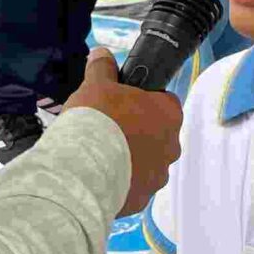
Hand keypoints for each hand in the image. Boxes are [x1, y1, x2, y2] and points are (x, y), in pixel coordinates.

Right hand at [65, 46, 181, 214]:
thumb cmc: (97, 121)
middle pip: (157, 134)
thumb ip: (102, 68)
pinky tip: (98, 175)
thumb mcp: (96, 85)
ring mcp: (157, 176)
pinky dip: (120, 182)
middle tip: (110, 128)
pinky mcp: (141, 199)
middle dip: (138, 132)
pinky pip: (133, 186)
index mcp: (168, 114)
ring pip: (146, 162)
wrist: (82, 169)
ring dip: (130, 159)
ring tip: (101, 155)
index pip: (165, 102)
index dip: (144, 101)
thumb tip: (102, 55)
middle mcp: (171, 146)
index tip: (125, 103)